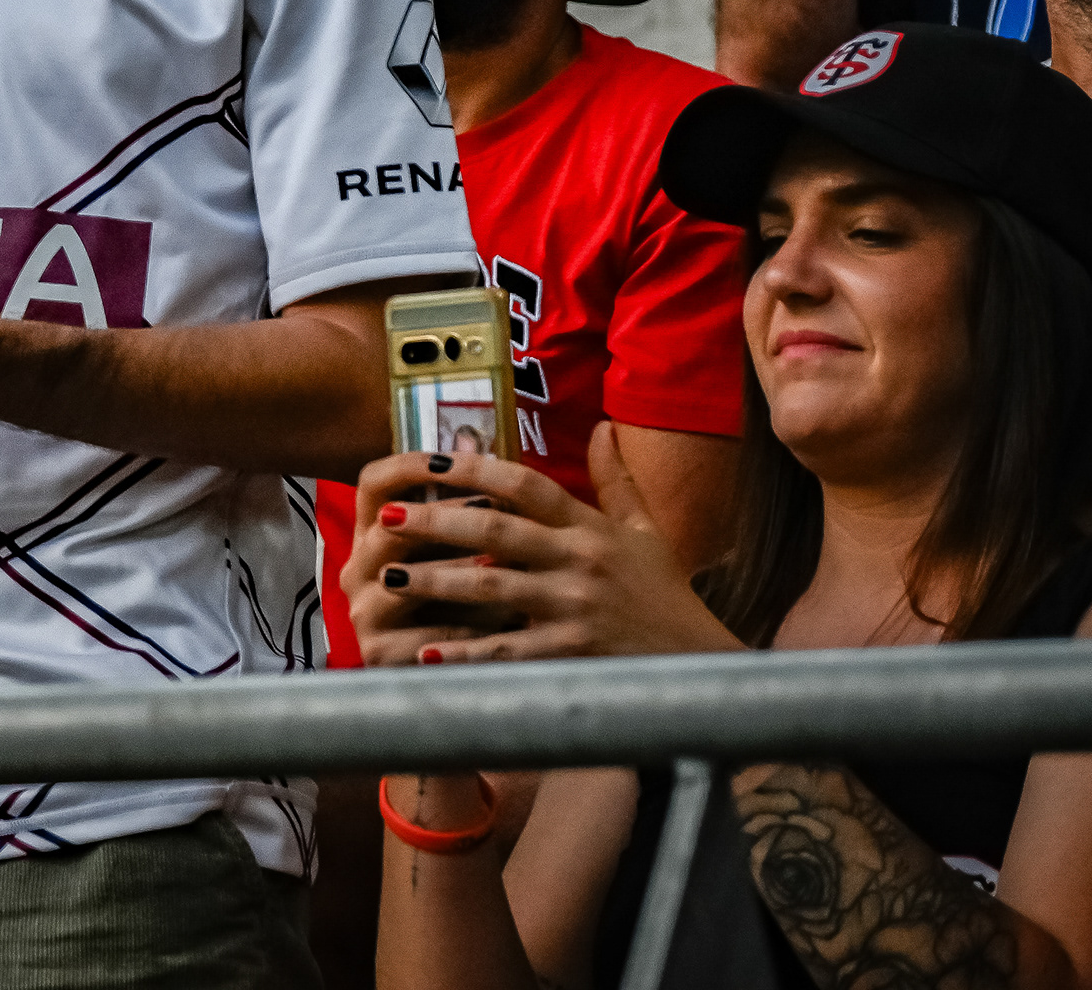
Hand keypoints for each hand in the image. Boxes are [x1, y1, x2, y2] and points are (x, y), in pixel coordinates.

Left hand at [344, 427, 740, 665]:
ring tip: (389, 576)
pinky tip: (426, 650)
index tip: (428, 460)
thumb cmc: (666, 598)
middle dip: (438, 521)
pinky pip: (509, 650)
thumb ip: (617, 481)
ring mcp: (575, 608)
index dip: (475, 468)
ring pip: (492, 586)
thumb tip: (603, 425)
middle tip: (389, 517)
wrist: (702, 666)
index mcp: (591, 528)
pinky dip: (467, 651)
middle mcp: (580, 561)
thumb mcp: (648, 533)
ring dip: (436, 581)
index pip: (526, 484)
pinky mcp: (573, 654)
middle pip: (496, 529)